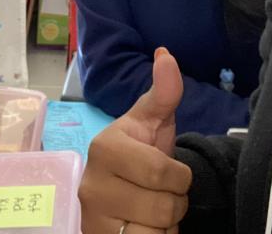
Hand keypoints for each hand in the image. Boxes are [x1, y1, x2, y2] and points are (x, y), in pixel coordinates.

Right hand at [79, 48, 191, 233]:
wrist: (121, 190)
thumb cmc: (140, 152)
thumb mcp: (153, 122)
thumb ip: (163, 92)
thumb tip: (166, 55)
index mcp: (106, 148)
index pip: (164, 173)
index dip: (180, 178)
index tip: (169, 171)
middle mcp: (91, 184)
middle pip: (163, 208)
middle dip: (174, 203)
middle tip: (161, 193)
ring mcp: (91, 219)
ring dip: (164, 227)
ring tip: (151, 212)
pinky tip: (141, 229)